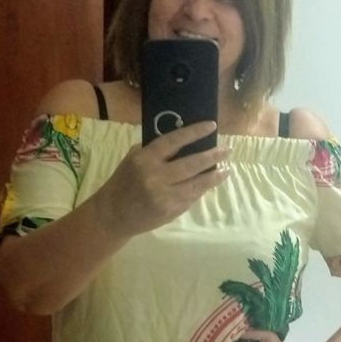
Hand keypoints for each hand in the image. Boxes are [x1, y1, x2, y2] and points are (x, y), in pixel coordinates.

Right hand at [94, 121, 230, 236]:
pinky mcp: (171, 211)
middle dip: (213, 156)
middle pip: (192, 164)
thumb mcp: (133, 160)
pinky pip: (192, 197)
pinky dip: (202, 189)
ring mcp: (165, 196)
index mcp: (145, 159)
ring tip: (227, 168)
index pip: (174, 141)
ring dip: (215, 176)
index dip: (194, 132)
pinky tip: (210, 183)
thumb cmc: (123, 183)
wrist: (113, 215)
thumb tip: (184, 142)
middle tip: (227, 150)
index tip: (212, 126)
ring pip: (197, 184)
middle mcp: (156, 177)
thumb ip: (155, 152)